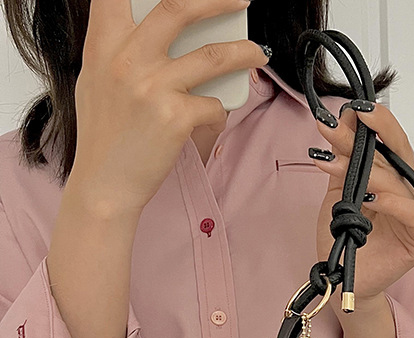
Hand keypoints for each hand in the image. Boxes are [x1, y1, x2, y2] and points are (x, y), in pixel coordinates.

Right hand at [71, 0, 268, 215]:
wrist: (105, 183)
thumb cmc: (104, 137)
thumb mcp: (96, 80)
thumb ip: (118, 51)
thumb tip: (149, 32)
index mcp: (103, 45)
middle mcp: (127, 60)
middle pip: (178, 8)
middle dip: (217, 0)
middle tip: (239, 1)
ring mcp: (153, 87)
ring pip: (213, 56)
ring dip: (244, 52)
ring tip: (257, 53)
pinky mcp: (176, 117)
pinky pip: (214, 105)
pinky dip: (219, 112)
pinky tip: (213, 118)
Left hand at [310, 101, 413, 310]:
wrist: (341, 278)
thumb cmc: (344, 239)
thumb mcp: (338, 190)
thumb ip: (344, 159)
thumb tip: (345, 119)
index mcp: (392, 179)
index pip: (389, 144)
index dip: (375, 124)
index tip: (350, 109)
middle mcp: (406, 193)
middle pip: (400, 154)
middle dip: (376, 132)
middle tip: (352, 116)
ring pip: (399, 182)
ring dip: (368, 167)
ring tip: (335, 160)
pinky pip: (412, 214)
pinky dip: (393, 202)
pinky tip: (371, 196)